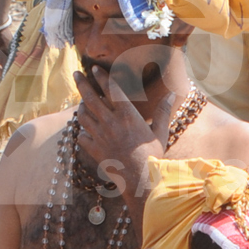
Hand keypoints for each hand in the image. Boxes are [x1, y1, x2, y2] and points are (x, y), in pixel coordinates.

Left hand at [73, 67, 173, 193]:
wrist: (140, 180)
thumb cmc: (153, 156)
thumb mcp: (161, 132)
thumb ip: (163, 112)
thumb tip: (171, 95)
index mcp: (128, 115)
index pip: (111, 90)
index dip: (102, 77)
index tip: (94, 68)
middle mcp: (111, 122)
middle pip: (91, 98)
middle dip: (82, 84)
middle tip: (76, 74)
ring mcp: (100, 136)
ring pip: (83, 116)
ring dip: (81, 107)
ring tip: (82, 102)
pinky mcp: (94, 150)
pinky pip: (82, 137)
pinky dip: (82, 132)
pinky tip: (84, 130)